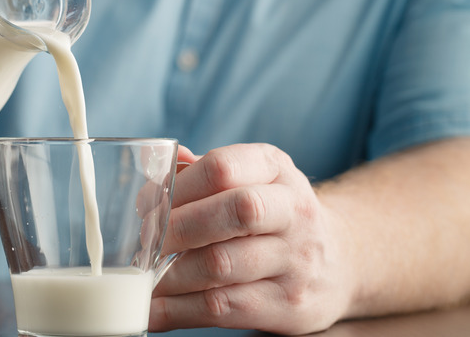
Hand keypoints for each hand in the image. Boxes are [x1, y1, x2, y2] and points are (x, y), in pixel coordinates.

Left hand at [149, 143, 352, 334]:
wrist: (340, 261)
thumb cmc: (272, 213)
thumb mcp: (250, 178)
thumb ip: (200, 173)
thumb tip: (152, 171)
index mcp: (275, 168)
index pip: (223, 168)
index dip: (178, 188)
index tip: (146, 207)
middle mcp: (293, 211)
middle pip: (234, 212)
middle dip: (177, 229)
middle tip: (142, 245)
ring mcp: (295, 260)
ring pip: (222, 265)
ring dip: (169, 276)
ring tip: (139, 280)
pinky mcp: (288, 306)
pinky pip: (222, 308)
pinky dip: (177, 311)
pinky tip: (151, 311)